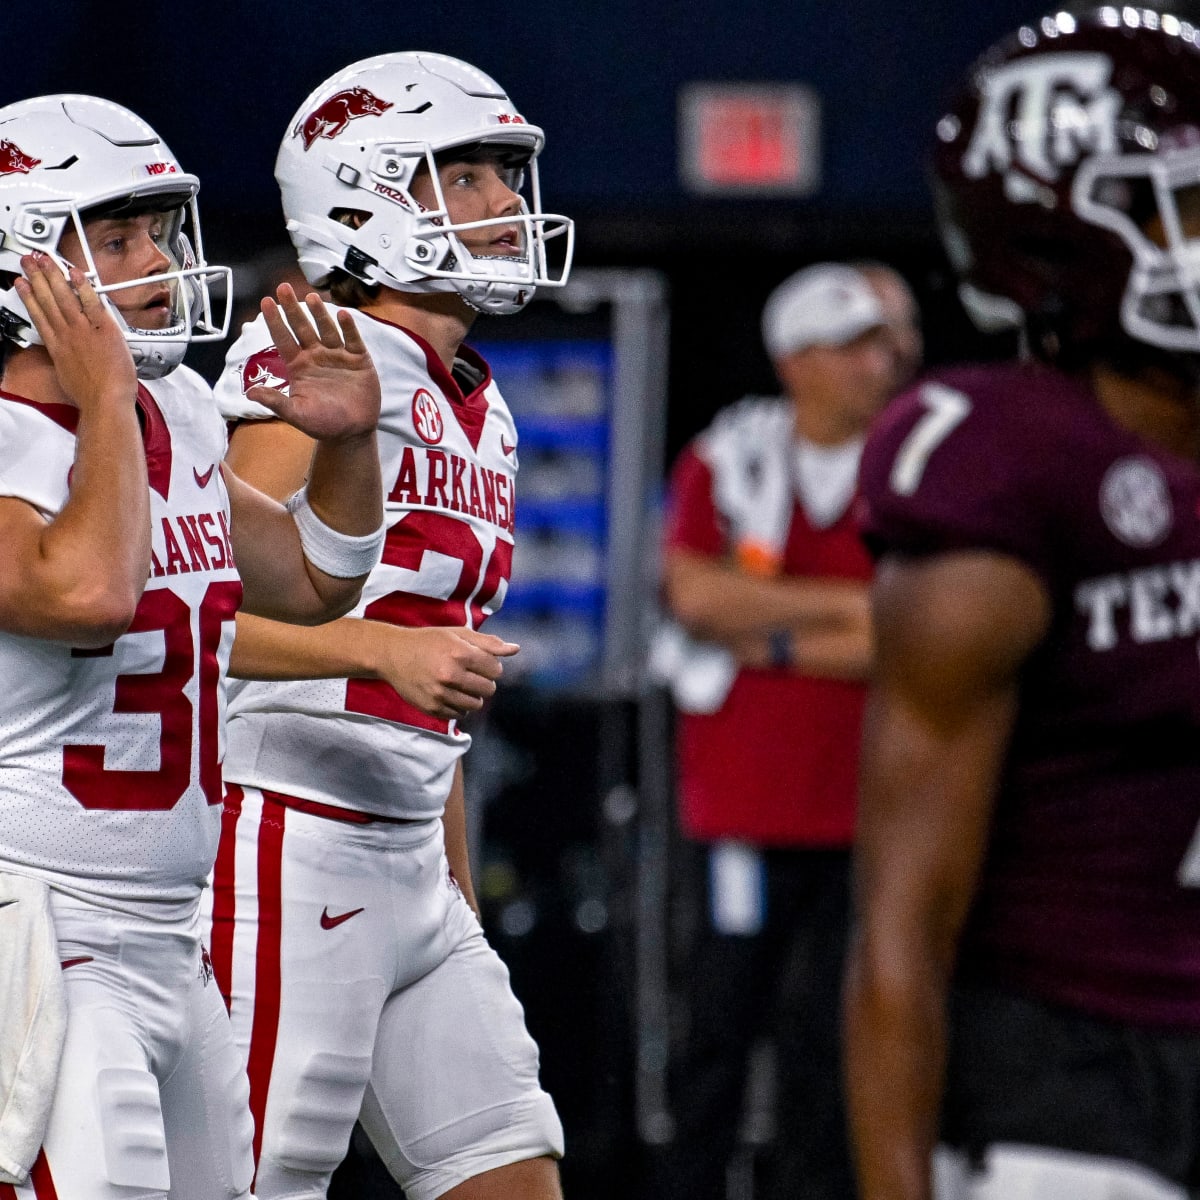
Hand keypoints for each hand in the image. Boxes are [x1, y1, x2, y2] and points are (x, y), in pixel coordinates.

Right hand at [15, 253, 135, 412]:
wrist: (106, 401)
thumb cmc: (91, 396)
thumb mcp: (68, 375)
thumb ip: (66, 359)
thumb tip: (68, 357)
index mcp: (57, 346)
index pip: (39, 315)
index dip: (29, 296)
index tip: (22, 284)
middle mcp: (67, 334)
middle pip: (48, 300)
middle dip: (37, 278)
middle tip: (29, 262)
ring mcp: (84, 330)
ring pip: (65, 297)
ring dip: (54, 275)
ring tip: (45, 260)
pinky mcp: (104, 329)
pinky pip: (92, 302)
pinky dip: (84, 287)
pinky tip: (76, 273)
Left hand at [248, 284, 380, 442]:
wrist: (352, 432)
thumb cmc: (323, 424)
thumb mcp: (296, 414)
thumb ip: (276, 402)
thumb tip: (250, 393)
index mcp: (298, 365)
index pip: (283, 338)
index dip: (275, 321)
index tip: (266, 302)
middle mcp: (316, 356)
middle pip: (302, 327)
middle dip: (293, 308)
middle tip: (283, 288)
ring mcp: (338, 356)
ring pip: (326, 329)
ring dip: (319, 313)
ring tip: (312, 298)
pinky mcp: (358, 360)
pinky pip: (352, 340)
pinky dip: (348, 328)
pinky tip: (343, 315)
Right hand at [376, 626, 518, 719]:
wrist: (393, 654)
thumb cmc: (430, 641)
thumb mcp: (458, 634)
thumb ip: (489, 643)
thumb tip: (516, 649)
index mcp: (460, 653)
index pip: (496, 670)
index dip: (491, 667)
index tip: (480, 663)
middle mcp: (450, 675)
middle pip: (488, 689)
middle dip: (484, 682)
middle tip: (470, 674)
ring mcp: (440, 694)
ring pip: (476, 705)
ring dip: (473, 696)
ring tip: (461, 685)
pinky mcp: (431, 708)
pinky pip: (459, 715)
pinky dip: (459, 707)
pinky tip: (449, 693)